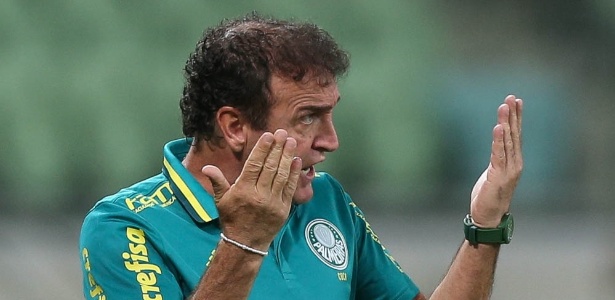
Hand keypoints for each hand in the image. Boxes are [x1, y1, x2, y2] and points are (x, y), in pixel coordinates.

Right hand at [201, 129, 302, 250]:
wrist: (245, 243)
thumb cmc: (232, 219)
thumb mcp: (220, 201)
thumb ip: (217, 182)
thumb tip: (207, 168)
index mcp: (243, 191)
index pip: (254, 165)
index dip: (262, 149)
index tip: (268, 136)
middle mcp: (259, 196)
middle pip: (270, 167)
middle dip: (277, 148)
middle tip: (282, 133)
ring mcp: (273, 203)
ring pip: (282, 175)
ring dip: (287, 157)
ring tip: (290, 142)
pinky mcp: (283, 209)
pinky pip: (289, 188)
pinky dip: (293, 174)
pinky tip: (296, 160)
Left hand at [470, 95, 522, 227]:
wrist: (488, 218)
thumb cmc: (489, 196)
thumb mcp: (493, 172)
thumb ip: (496, 159)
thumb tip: (496, 146)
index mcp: (513, 161)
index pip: (515, 135)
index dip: (515, 117)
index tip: (515, 100)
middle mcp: (514, 163)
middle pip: (513, 134)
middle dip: (512, 115)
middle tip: (511, 97)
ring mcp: (508, 170)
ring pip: (507, 142)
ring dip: (506, 123)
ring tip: (505, 107)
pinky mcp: (498, 176)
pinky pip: (498, 154)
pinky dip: (498, 140)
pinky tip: (499, 127)